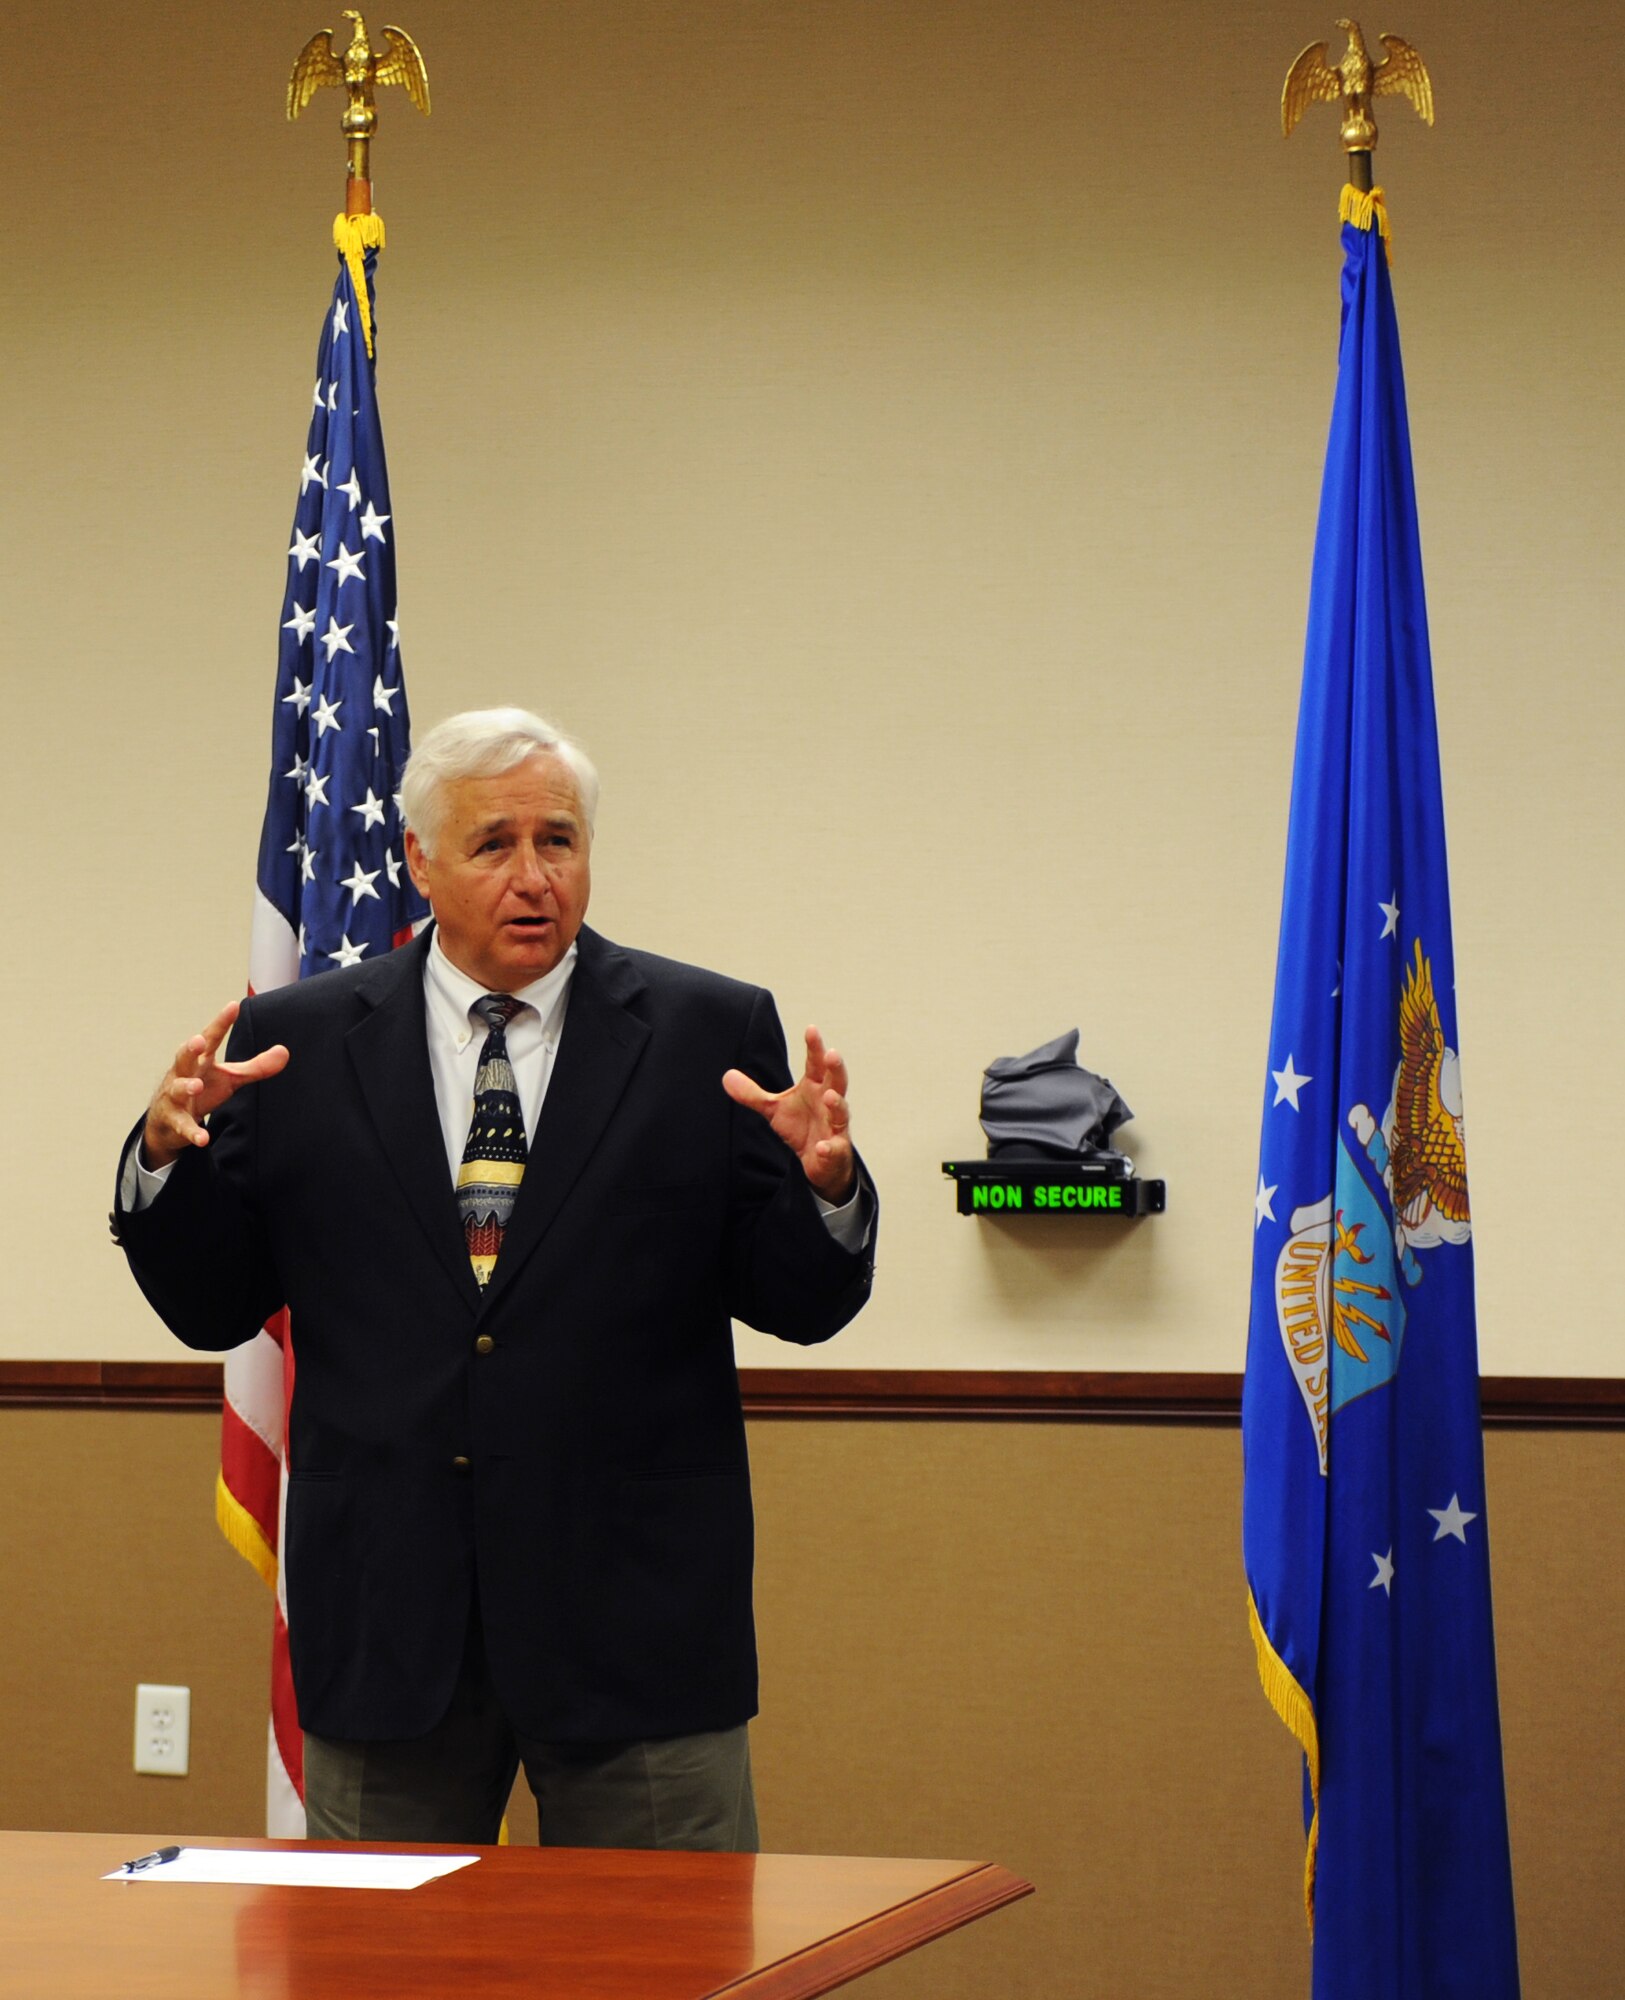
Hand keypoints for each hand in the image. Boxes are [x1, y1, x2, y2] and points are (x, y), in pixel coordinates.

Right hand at [141, 1001, 289, 1171]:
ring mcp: (175, 1097)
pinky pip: (183, 1126)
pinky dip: (192, 1132)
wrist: (169, 1120)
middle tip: (198, 1041)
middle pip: (183, 1057)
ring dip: (186, 1087)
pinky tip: (203, 1139)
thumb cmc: (202, 1089)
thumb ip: (256, 1067)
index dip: (221, 1023)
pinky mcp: (174, 1120)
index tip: (233, 1006)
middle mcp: (183, 1073)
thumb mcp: (230, 1078)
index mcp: (200, 1060)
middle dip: (189, 1049)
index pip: (211, 1038)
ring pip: (178, 1089)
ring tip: (196, 1086)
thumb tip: (285, 1051)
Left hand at [723, 1025, 855, 1203]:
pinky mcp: (836, 1150)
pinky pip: (834, 1148)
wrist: (818, 1161)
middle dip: (836, 1068)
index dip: (815, 1047)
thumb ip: (752, 1093)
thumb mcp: (773, 1109)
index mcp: (815, 1087)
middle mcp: (828, 1102)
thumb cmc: (801, 1127)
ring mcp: (835, 1126)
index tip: (811, 1029)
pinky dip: (829, 1148)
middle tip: (832, 1054)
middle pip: (837, 1081)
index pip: (816, 1064)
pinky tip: (822, 1147)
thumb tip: (726, 1076)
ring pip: (841, 1112)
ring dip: (837, 1104)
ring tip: (829, 1096)